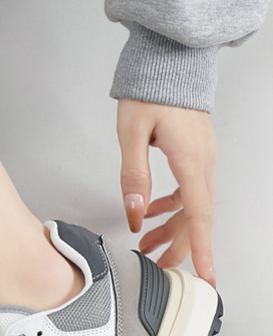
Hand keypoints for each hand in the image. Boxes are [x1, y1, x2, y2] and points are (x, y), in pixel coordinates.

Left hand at [117, 99, 217, 286]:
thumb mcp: (132, 133)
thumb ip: (133, 176)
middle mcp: (204, 163)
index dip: (200, 248)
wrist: (168, 60)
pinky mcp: (195, 154)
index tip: (205, 275)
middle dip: (180, 247)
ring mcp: (202, 158)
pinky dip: (173, 208)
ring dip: (173, 229)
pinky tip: (154, 213)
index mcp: (191, 161)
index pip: (199, 215)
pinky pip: (190, 190)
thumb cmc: (151, 90)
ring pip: (193, 206)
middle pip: (197, 217)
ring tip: (149, 246)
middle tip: (160, 268)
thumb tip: (136, 213)